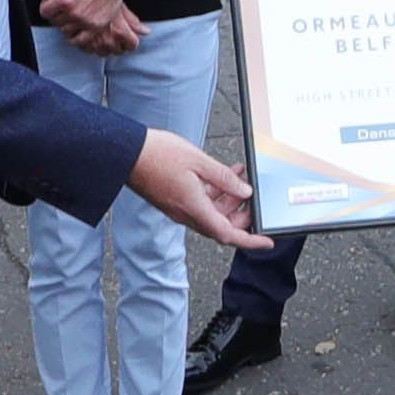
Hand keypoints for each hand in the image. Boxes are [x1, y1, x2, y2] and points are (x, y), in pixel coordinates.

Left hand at [33, 0, 144, 48]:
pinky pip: (80, 40)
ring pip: (65, 31)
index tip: (51, 2)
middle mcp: (75, 13)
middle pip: (55, 21)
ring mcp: (86, 21)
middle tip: (63, 7)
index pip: (45, 12)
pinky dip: (75, 36)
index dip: (46, 6)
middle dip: (56, 14)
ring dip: (65, 24)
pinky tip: (76, 28)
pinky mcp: (96, 27)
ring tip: (71, 15)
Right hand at [128, 126, 264, 249]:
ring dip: (229, 199)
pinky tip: (223, 174)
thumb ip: (225, 178)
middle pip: (222, 225)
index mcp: (194, 208)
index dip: (251, 240)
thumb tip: (244, 192)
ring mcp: (179, 208)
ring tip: (240, 176)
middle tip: (254, 196)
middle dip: (242, 214)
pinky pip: (201, 204)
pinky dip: (216, 193)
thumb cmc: (157, 155)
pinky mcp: (174, 200)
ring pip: (212, 213)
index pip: (228, 234)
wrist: (127, 153)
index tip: (267, 241)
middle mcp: (186, 213)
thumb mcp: (199, 161)